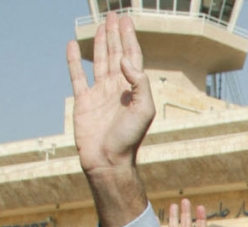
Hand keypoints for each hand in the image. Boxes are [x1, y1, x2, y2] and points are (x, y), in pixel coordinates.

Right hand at [67, 12, 153, 175]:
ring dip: (100, 43)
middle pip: (116, 54)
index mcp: (133, 89)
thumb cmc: (130, 139)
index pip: (132, 57)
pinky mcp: (83, 101)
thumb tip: (125, 60)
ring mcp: (100, 93)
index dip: (129, 38)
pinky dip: (74, 61)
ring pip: (99, 61)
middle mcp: (117, 88)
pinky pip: (77, 76)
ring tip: (101, 25)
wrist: (109, 159)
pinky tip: (73, 46)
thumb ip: (140, 83)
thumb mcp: (144, 110)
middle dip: (116, 35)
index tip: (126, 21)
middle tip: (114, 16)